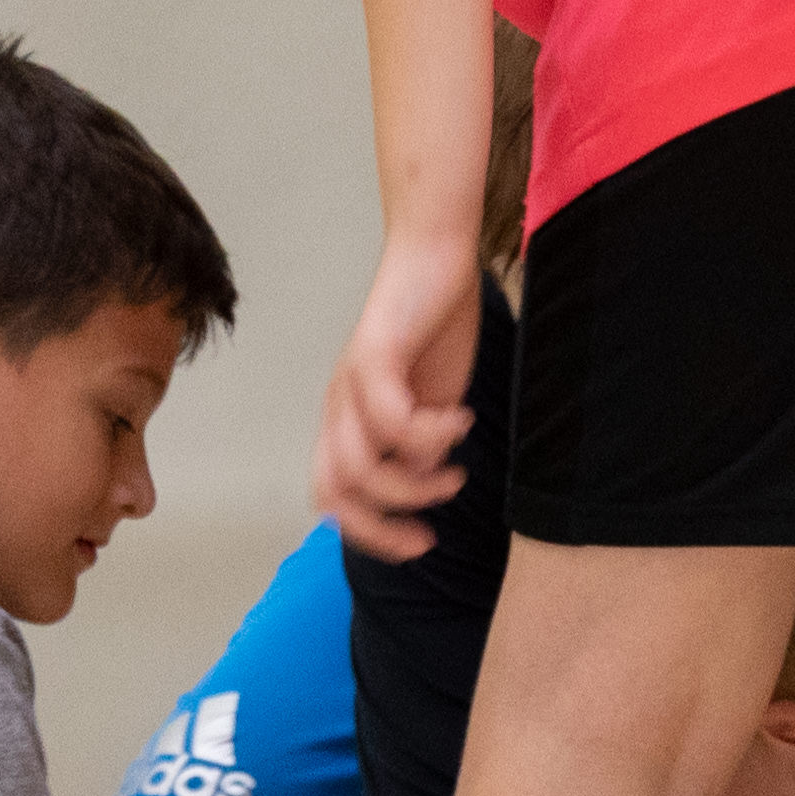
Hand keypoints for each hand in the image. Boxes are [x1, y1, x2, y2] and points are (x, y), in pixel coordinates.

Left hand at [316, 228, 483, 557]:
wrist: (436, 253)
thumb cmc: (435, 325)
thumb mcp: (430, 402)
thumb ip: (419, 446)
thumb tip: (419, 483)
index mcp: (347, 422)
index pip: (333, 498)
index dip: (370, 534)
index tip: (422, 542)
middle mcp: (338, 407)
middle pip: (333, 493)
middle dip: (379, 528)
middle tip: (428, 533)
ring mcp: (350, 384)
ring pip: (359, 467)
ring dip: (413, 484)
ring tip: (455, 468)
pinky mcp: (373, 357)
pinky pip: (391, 421)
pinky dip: (431, 435)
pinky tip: (461, 418)